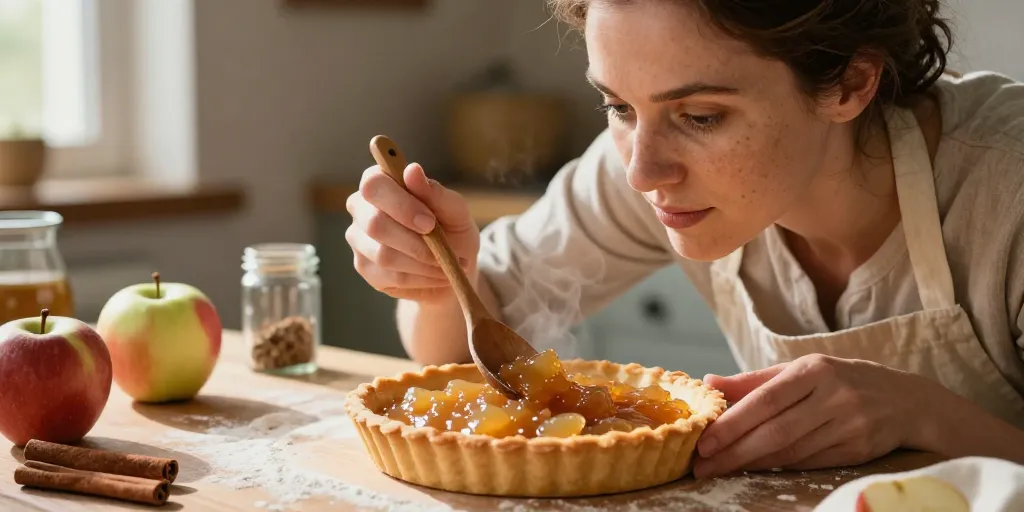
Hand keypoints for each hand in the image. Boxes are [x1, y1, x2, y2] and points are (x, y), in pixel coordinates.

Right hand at [345, 162, 478, 303]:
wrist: (452, 265)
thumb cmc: (452, 229)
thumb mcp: (455, 211)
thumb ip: (435, 192)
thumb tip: (412, 170)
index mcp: (381, 182)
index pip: (374, 185)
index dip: (401, 205)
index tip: (429, 222)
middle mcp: (361, 208)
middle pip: (374, 223)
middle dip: (414, 241)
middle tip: (443, 249)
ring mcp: (359, 239)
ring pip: (383, 254)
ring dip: (422, 262)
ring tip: (445, 264)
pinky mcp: (364, 268)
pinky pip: (390, 276)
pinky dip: (419, 278)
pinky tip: (434, 274)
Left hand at [692, 354, 930, 478]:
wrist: (907, 400)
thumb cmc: (840, 380)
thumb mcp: (801, 369)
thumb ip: (754, 380)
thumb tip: (708, 383)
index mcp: (814, 370)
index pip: (766, 399)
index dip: (733, 423)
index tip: (704, 441)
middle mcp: (834, 397)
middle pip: (776, 432)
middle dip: (735, 452)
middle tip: (702, 466)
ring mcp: (849, 426)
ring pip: (791, 452)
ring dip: (751, 464)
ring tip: (720, 469)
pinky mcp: (858, 451)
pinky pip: (808, 463)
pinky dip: (778, 468)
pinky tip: (754, 469)